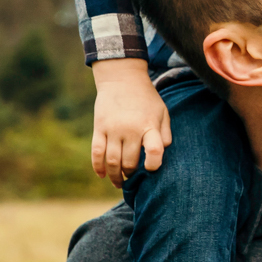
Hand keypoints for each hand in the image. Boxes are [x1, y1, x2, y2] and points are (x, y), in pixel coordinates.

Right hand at [91, 59, 171, 187]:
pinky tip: (102, 175)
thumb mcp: (162, 112)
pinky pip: (96, 153)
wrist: (122, 78)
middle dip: (131, 174)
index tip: (150, 168)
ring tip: (119, 182)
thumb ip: (165, 134)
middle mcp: (131, 129)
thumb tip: (161, 154)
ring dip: (115, 176)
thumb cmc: (146, 98)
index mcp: (149, 125)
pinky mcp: (99, 128)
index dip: (153, 164)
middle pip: (129, 162)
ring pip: (112, 162)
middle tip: (132, 177)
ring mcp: (113, 129)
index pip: (155, 150)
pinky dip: (98, 167)